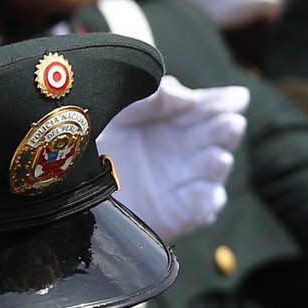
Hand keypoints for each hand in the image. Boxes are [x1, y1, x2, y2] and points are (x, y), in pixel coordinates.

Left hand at [99, 75, 246, 240]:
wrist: (71, 187)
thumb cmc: (97, 143)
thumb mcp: (119, 108)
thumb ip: (151, 96)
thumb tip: (184, 95)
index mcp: (175, 120)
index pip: (209, 107)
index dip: (223, 102)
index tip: (236, 98)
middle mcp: (185, 149)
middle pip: (219, 136)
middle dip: (226, 130)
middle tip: (231, 125)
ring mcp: (184, 180)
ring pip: (214, 170)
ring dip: (217, 163)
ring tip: (217, 158)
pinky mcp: (178, 212)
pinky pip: (201, 208)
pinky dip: (205, 200)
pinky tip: (204, 193)